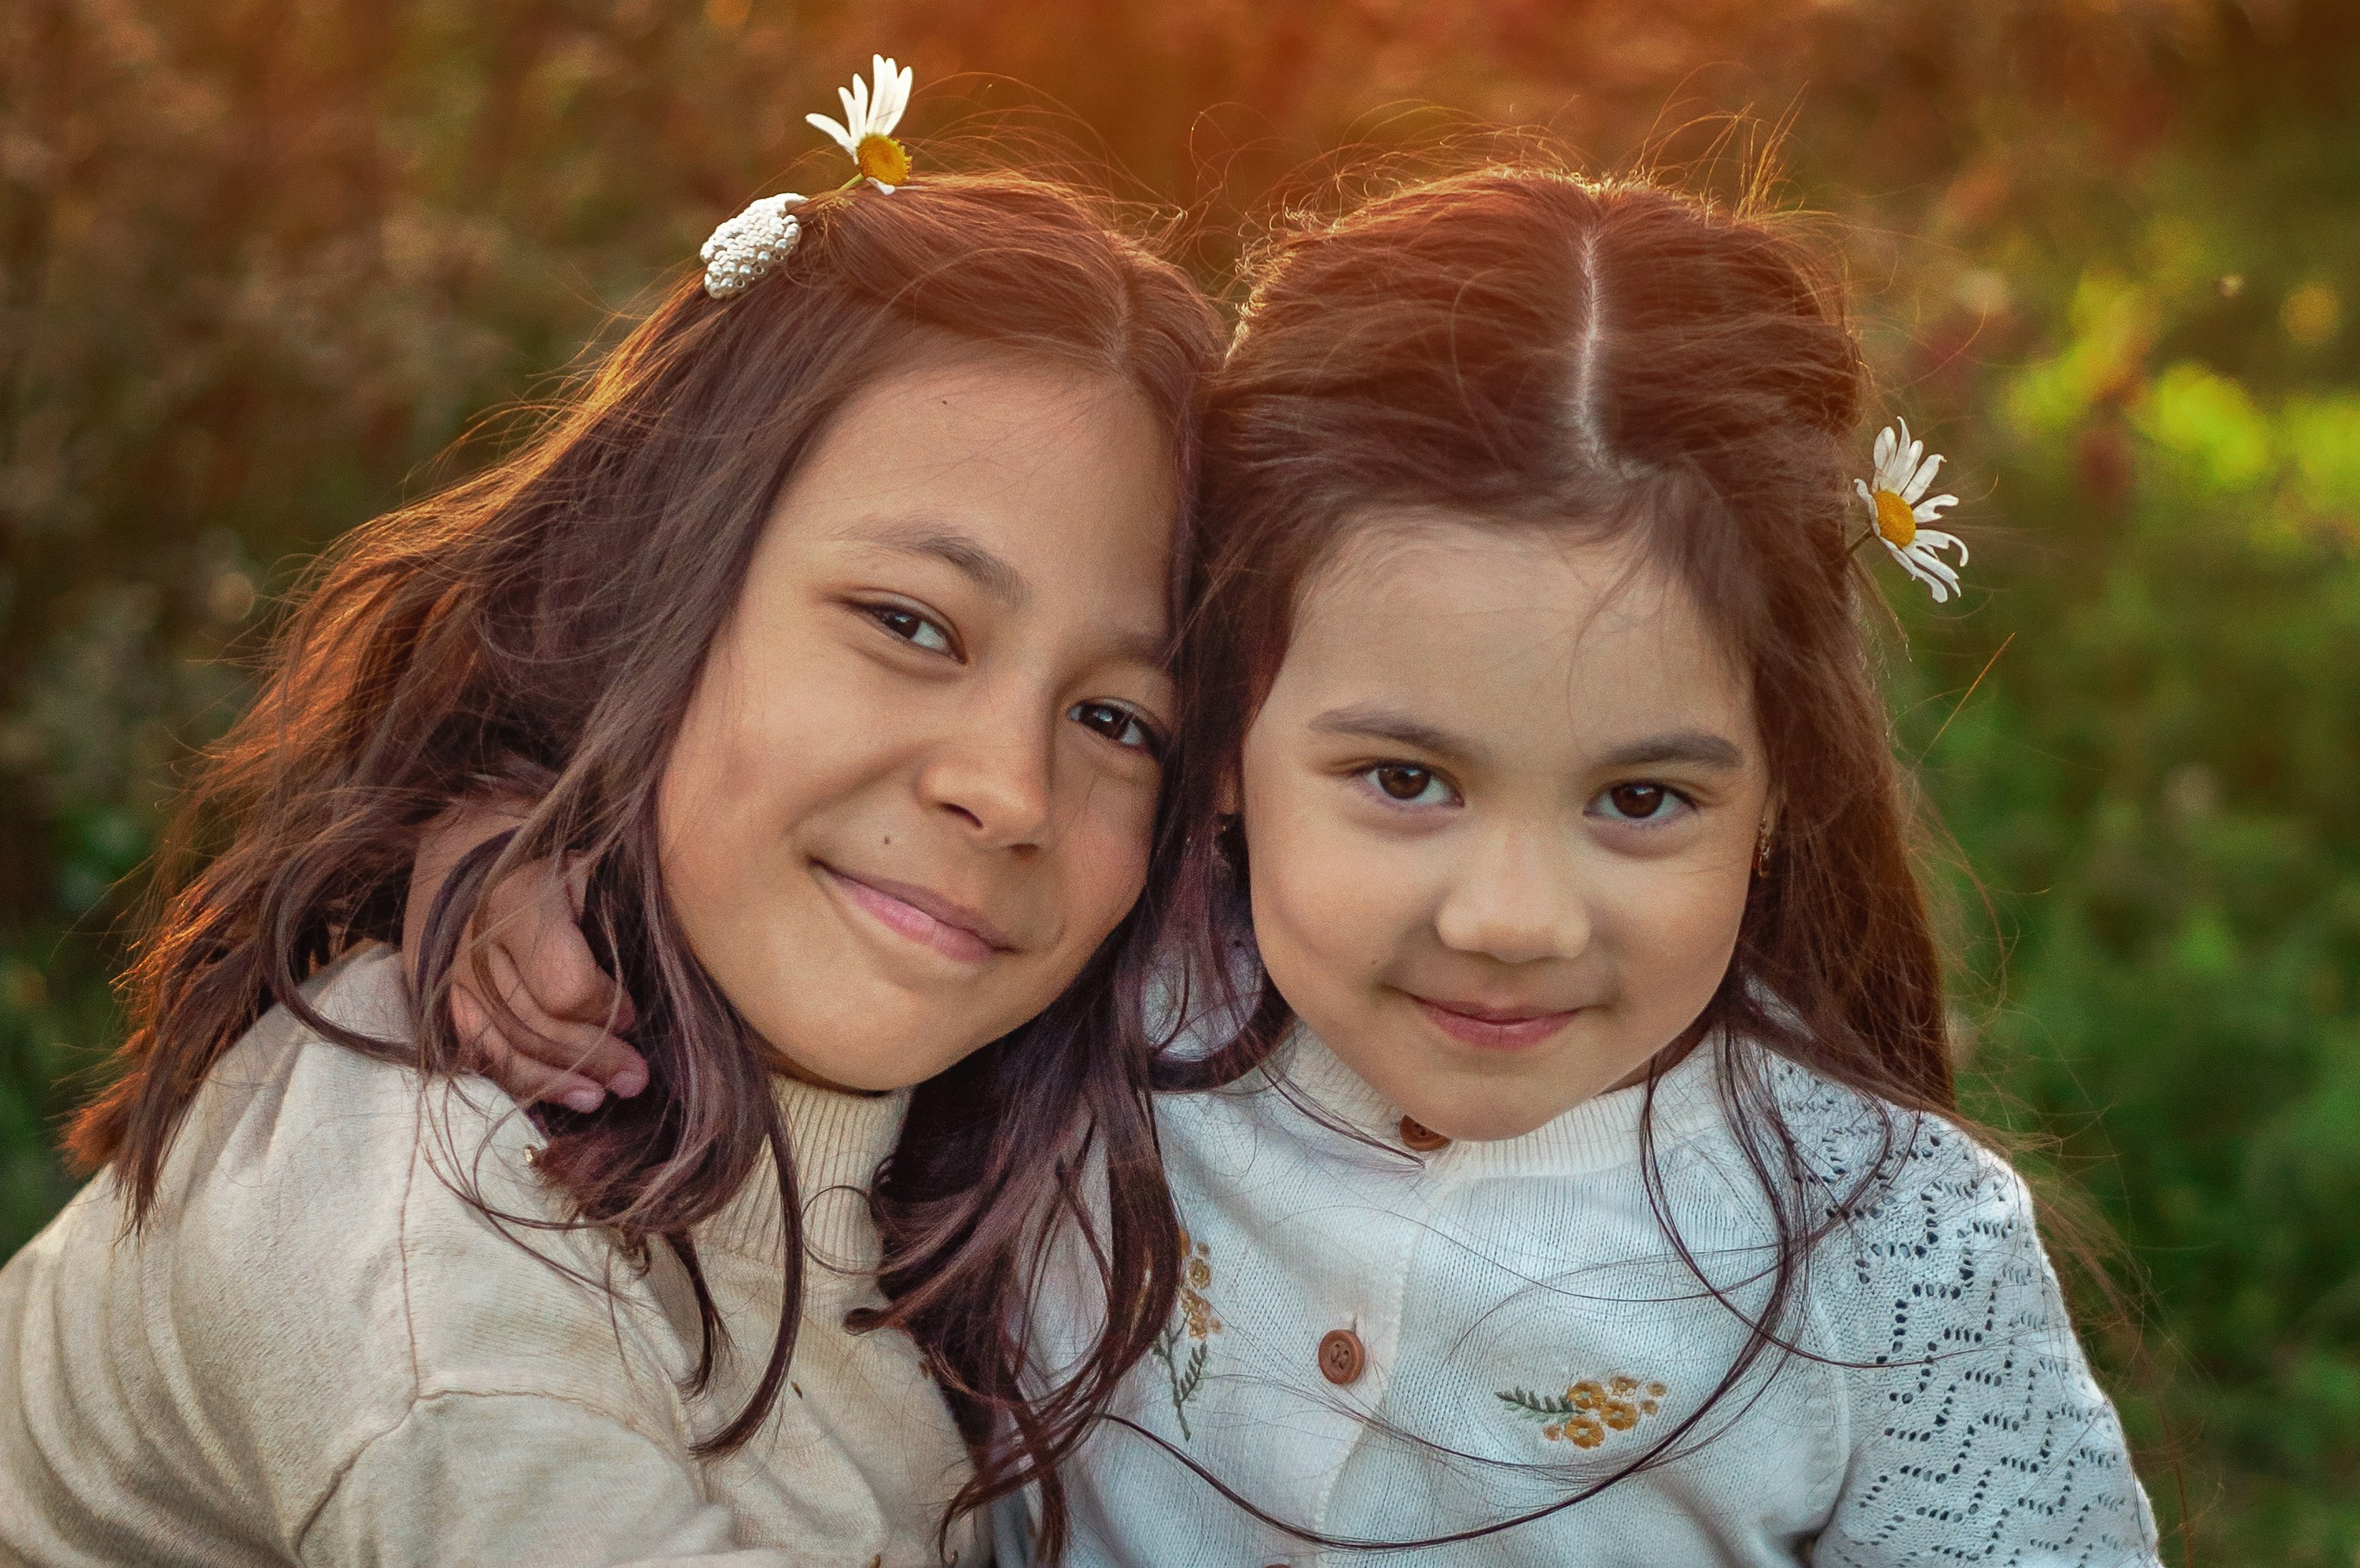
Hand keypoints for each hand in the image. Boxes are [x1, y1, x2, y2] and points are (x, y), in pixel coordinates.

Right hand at [401, 800, 648, 1112]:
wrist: (459, 823)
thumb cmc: (544, 839)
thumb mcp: (588, 852)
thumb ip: (616, 906)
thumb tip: (670, 962)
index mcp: (516, 899)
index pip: (564, 984)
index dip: (605, 1009)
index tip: (636, 1015)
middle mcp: (472, 943)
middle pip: (536, 1025)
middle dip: (593, 1058)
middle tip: (637, 1078)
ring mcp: (445, 973)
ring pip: (502, 1047)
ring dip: (557, 1080)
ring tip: (603, 1097)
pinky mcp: (432, 992)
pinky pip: (474, 1049)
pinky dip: (515, 1077)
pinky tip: (558, 1094)